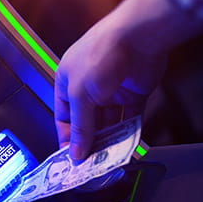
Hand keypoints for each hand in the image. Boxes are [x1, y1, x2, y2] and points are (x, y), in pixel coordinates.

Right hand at [56, 0, 202, 159]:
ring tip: (110, 160)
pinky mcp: (134, 93)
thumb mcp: (80, 95)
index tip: (73, 160)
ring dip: (110, 140)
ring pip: (109, 122)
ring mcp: (112, 90)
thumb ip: (80, 127)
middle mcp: (88, 87)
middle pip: (88, 122)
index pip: (65, 118)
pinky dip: (129, 132)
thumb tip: (75, 154)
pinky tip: (128, 147)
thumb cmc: (99, 57)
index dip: (68, 138)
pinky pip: (129, 118)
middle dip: (90, 142)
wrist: (137, 36)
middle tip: (93, 165)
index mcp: (67, 83)